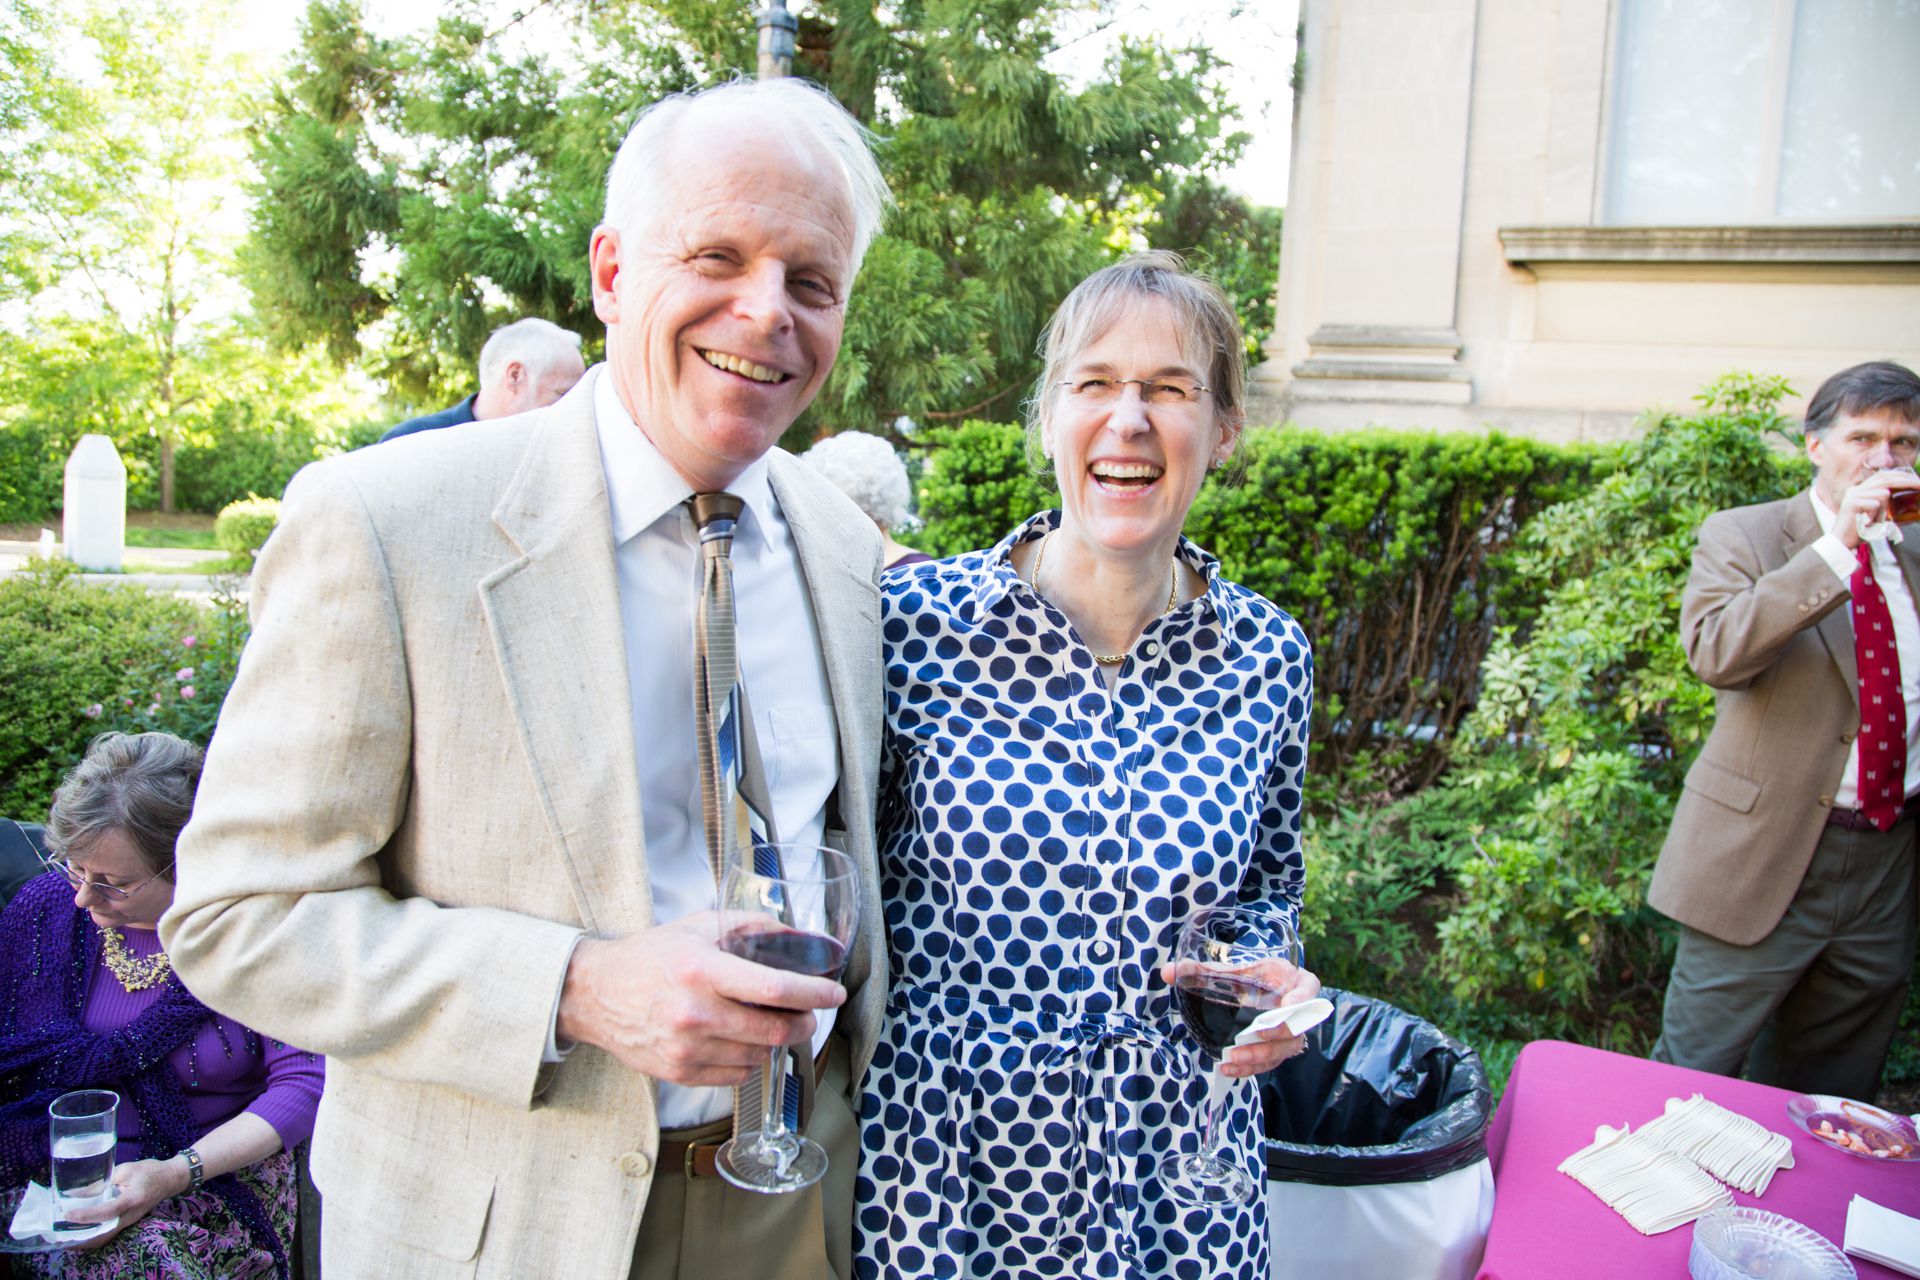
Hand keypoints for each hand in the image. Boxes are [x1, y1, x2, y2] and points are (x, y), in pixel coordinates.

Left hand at [63, 1155, 188, 1247]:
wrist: (170, 1179)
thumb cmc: (149, 1171)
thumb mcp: (125, 1170)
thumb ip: (103, 1181)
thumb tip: (78, 1193)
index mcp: (132, 1199)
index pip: (107, 1211)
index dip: (86, 1215)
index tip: (68, 1214)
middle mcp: (131, 1215)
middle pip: (103, 1234)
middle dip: (80, 1237)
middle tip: (60, 1233)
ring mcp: (129, 1222)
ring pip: (104, 1237)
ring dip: (84, 1239)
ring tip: (65, 1235)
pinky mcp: (127, 1223)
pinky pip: (107, 1234)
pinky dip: (92, 1236)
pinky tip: (80, 1231)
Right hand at [555, 911, 843, 1086]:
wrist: (597, 993)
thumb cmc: (653, 956)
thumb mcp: (700, 926)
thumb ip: (753, 927)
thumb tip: (801, 936)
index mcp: (703, 971)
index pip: (774, 989)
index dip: (813, 994)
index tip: (834, 993)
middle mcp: (695, 1013)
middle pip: (773, 1031)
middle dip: (802, 1023)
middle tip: (806, 1013)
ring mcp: (686, 1049)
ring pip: (759, 1057)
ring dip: (774, 1042)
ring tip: (765, 1022)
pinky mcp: (679, 1073)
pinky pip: (736, 1076)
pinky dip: (748, 1060)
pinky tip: (738, 1040)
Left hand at [1162, 956, 1321, 1078]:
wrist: (1259, 994)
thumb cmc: (1252, 978)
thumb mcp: (1231, 971)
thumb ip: (1200, 971)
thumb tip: (1168, 972)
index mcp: (1294, 981)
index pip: (1309, 988)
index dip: (1302, 997)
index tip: (1288, 1005)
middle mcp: (1298, 1009)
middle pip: (1298, 1026)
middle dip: (1276, 1033)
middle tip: (1255, 1035)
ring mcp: (1292, 1032)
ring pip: (1285, 1049)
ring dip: (1260, 1056)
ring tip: (1232, 1058)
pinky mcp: (1279, 1050)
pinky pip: (1271, 1062)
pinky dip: (1251, 1067)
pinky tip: (1230, 1067)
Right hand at [1834, 468, 1919, 547]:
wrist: (1841, 543)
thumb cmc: (1860, 531)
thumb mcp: (1878, 515)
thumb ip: (1887, 504)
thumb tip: (1907, 498)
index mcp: (1860, 489)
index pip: (1883, 476)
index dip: (1900, 476)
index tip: (1916, 480)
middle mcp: (1856, 489)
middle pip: (1885, 478)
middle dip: (1906, 481)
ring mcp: (1853, 495)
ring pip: (1883, 493)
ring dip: (1884, 509)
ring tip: (1873, 521)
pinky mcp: (1852, 503)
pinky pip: (1875, 504)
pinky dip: (1876, 515)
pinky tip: (1866, 522)